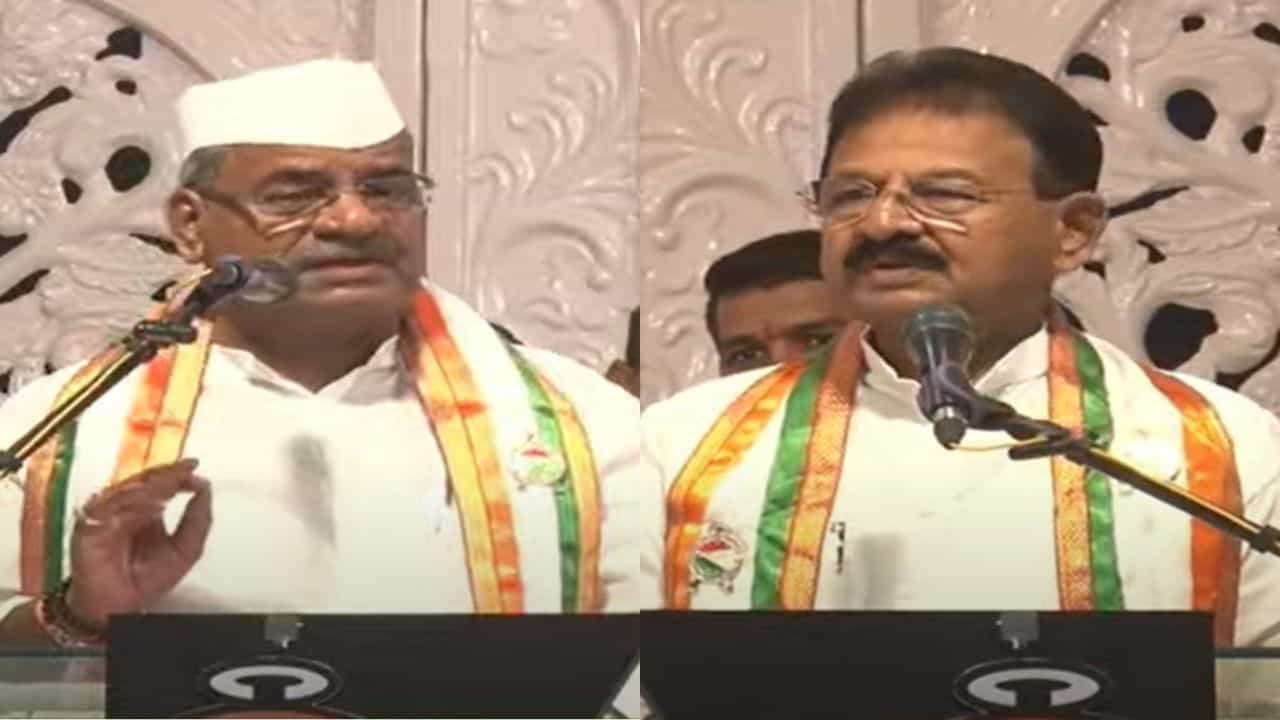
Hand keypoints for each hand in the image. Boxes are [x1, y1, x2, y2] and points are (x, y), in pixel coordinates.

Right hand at [65, 458, 211, 627]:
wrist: (120, 607)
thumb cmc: (147, 580)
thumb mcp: (185, 550)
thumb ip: (197, 520)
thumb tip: (205, 488)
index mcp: (147, 509)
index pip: (161, 482)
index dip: (177, 472)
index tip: (193, 466)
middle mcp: (126, 508)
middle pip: (144, 481)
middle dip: (166, 474)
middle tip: (183, 469)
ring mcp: (106, 515)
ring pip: (126, 490)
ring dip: (149, 486)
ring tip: (170, 483)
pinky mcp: (88, 527)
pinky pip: (105, 509)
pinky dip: (126, 504)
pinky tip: (148, 505)